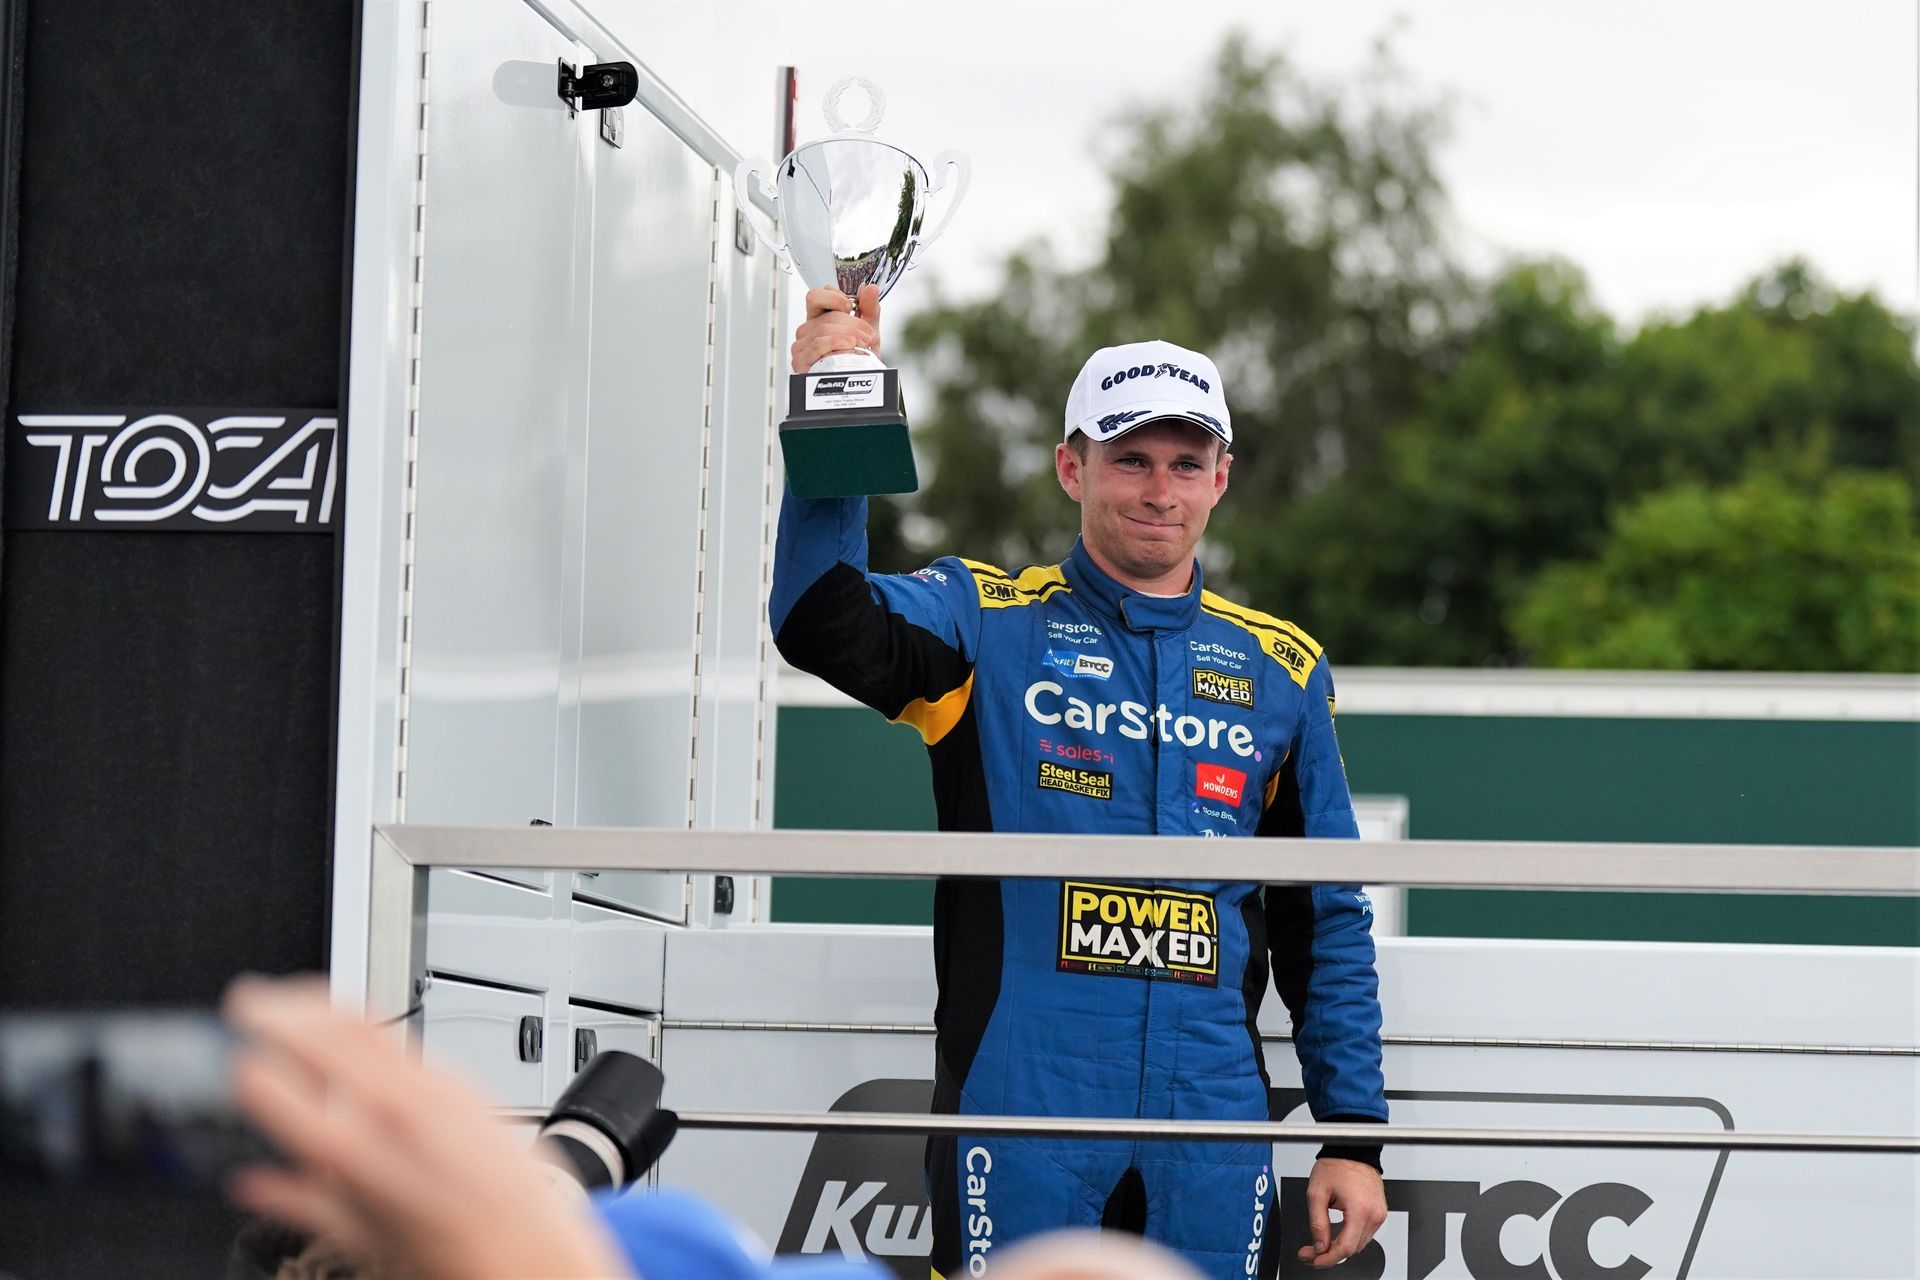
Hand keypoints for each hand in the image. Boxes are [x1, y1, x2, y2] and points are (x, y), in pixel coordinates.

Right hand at [224, 976, 627, 1279]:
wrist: (540, 1250)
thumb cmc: (460, 1259)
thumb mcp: (369, 1246)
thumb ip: (305, 1207)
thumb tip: (251, 1185)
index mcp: (369, 1168)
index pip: (296, 1104)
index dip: (254, 1076)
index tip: (230, 1060)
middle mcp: (406, 1121)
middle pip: (333, 1043)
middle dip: (280, 1015)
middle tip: (243, 1001)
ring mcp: (442, 1094)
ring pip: (370, 1026)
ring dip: (321, 1004)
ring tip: (284, 996)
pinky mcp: (467, 1084)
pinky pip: (405, 1037)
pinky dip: (365, 1018)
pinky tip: (346, 1015)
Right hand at [790, 283, 880, 371]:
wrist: (857, 387)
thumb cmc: (858, 361)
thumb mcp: (868, 332)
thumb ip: (869, 309)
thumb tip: (869, 288)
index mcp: (818, 319)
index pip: (816, 296)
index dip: (834, 297)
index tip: (851, 307)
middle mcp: (807, 331)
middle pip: (826, 316)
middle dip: (853, 324)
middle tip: (868, 335)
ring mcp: (801, 346)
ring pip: (824, 329)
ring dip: (849, 335)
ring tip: (863, 345)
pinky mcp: (801, 361)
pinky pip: (818, 345)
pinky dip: (836, 343)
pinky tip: (849, 347)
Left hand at [1296, 1157, 1386, 1268]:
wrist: (1352, 1150)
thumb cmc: (1336, 1165)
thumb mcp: (1317, 1192)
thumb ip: (1317, 1222)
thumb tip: (1319, 1245)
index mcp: (1360, 1209)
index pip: (1346, 1247)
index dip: (1328, 1259)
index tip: (1313, 1260)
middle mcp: (1374, 1214)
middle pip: (1352, 1249)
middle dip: (1329, 1255)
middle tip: (1309, 1253)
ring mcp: (1379, 1214)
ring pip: (1358, 1244)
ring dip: (1338, 1248)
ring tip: (1318, 1245)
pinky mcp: (1379, 1213)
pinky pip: (1363, 1234)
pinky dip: (1348, 1238)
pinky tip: (1333, 1237)